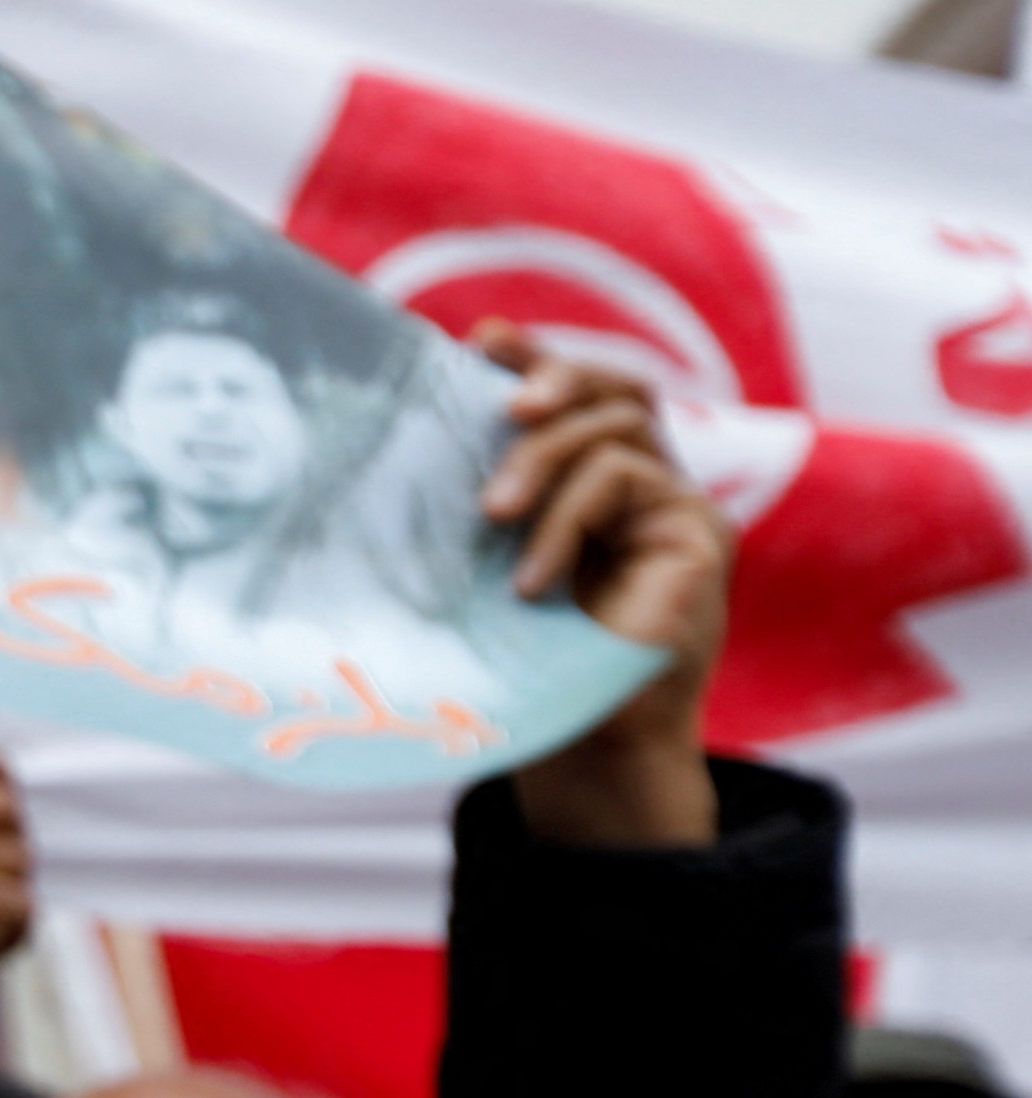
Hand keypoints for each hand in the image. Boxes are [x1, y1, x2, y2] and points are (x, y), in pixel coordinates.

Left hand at [479, 326, 728, 851]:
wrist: (587, 755)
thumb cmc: (525, 673)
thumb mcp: (482, 579)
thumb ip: (474, 517)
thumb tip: (399, 459)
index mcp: (594, 487)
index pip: (579, 394)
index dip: (536, 358)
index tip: (480, 341)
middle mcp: (646, 485)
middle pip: (617, 385)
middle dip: (556, 375)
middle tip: (502, 407)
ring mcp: (678, 507)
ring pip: (618, 426)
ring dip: (544, 457)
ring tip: (491, 515)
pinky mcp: (699, 536)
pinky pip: (628, 481)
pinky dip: (568, 518)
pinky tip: (532, 581)